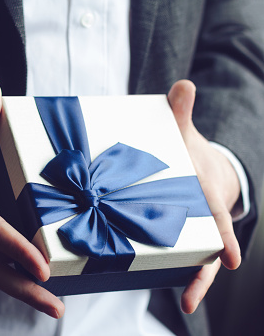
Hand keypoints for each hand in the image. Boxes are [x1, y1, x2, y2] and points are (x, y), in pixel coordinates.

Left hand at [168, 80, 241, 313]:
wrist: (191, 167)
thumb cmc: (187, 153)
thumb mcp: (183, 133)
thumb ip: (181, 113)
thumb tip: (183, 85)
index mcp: (204, 193)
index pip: (216, 216)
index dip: (222, 236)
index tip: (231, 258)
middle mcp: (201, 216)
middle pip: (206, 246)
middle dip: (205, 269)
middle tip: (197, 296)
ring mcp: (189, 230)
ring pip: (193, 258)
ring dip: (190, 279)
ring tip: (186, 305)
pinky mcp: (175, 236)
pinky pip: (173, 255)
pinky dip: (168, 269)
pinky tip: (158, 287)